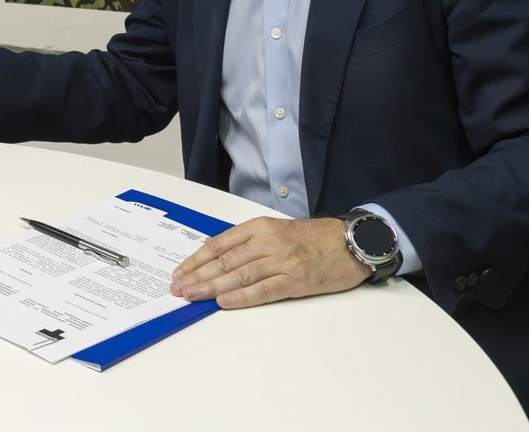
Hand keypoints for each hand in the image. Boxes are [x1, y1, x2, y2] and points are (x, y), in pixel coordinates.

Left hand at [170, 216, 370, 308]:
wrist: (350, 241)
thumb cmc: (313, 237)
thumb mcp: (276, 230)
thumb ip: (249, 241)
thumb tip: (218, 255)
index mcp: (259, 227)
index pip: (219, 244)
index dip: (196, 259)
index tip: (180, 271)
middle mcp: (267, 242)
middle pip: (224, 261)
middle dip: (197, 275)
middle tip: (177, 287)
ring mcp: (281, 261)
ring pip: (238, 275)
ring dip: (211, 287)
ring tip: (192, 296)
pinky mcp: (296, 280)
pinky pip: (263, 290)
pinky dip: (241, 297)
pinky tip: (223, 302)